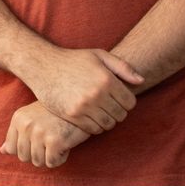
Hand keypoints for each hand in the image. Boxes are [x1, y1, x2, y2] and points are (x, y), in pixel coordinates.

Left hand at [0, 102, 88, 168]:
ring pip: (38, 162)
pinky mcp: (55, 141)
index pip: (11, 149)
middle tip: (51, 140)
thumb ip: (17, 134)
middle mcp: (26, 125)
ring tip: (58, 140)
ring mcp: (40, 133)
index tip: (39, 140)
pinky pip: (52, 163)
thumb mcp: (33, 118)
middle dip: (39, 154)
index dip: (27, 149)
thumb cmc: (57, 113)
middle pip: (24, 157)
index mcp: (19, 118)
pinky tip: (66, 143)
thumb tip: (3, 151)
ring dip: (50, 156)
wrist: (82, 105)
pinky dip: (61, 157)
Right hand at [18, 46, 142, 134]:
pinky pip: (92, 129)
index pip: (130, 103)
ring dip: (107, 121)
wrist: (43, 66)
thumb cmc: (73, 59)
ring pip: (108, 124)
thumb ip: (122, 67)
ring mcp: (84, 106)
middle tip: (109, 107)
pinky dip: (95, 126)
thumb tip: (141, 81)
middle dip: (118, 112)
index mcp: (107, 80)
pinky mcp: (72, 115)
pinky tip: (90, 117)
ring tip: (100, 112)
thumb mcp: (99, 55)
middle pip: (120, 115)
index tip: (118, 99)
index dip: (127, 102)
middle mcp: (97, 94)